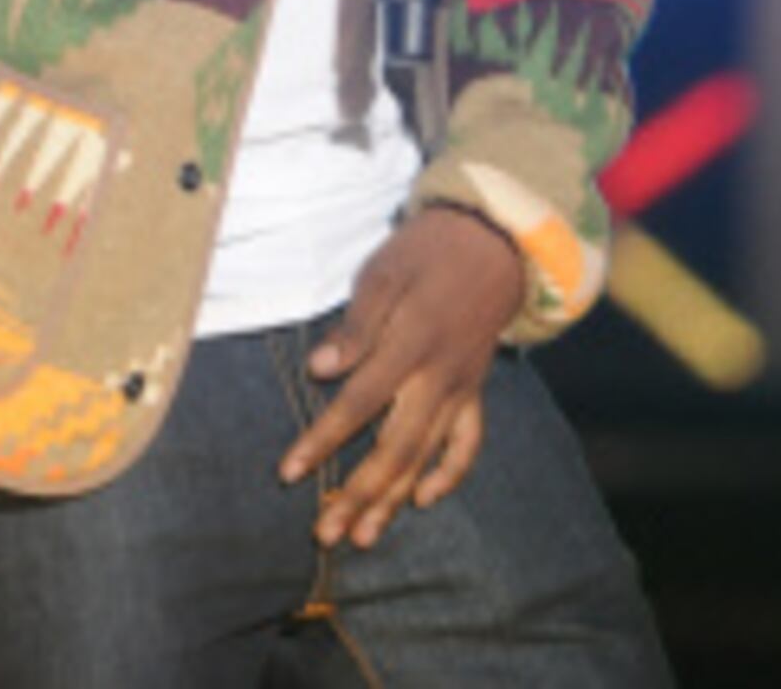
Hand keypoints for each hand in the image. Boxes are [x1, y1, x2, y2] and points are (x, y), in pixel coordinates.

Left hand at [279, 207, 524, 549]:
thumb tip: (321, 368)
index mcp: (412, 344)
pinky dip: (449, 475)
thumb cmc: (423, 253)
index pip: (359, 403)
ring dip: (395, 500)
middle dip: (358, 494)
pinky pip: (468, 444)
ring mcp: (462, 389)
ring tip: (363, 537)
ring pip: (426, 456)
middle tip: (324, 534)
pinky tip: (424, 500)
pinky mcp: (476, 392)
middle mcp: (440, 377)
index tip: (290, 471)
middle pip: (395, 448)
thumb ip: (356, 325)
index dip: (323, 440)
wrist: (490, 244)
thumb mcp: (383, 273)